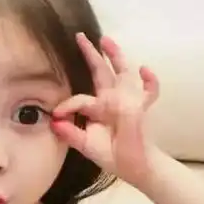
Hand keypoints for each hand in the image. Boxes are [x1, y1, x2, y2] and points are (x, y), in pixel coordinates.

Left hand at [51, 33, 159, 188]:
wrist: (135, 167)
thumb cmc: (111, 154)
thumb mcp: (86, 145)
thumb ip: (71, 134)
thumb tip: (54, 122)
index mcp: (97, 106)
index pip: (80, 98)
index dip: (68, 105)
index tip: (57, 115)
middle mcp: (112, 98)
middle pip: (100, 71)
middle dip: (91, 54)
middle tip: (80, 36)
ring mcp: (128, 100)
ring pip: (122, 72)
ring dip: (116, 56)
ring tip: (106, 40)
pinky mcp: (142, 107)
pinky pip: (150, 91)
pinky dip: (149, 80)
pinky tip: (144, 69)